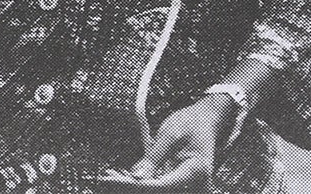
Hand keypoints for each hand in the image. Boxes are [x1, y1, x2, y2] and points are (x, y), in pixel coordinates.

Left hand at [96, 96, 235, 192]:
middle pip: (155, 193)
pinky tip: (122, 176)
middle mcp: (196, 187)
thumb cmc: (190, 123)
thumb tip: (136, 178)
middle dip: (128, 187)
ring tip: (110, 175)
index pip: (159, 187)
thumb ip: (154, 157)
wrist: (207, 122)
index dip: (130, 185)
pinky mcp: (180, 187)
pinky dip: (139, 184)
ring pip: (155, 192)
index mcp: (196, 172)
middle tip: (104, 177)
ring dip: (132, 187)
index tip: (107, 178)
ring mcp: (189, 189)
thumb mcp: (170, 134)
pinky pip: (158, 189)